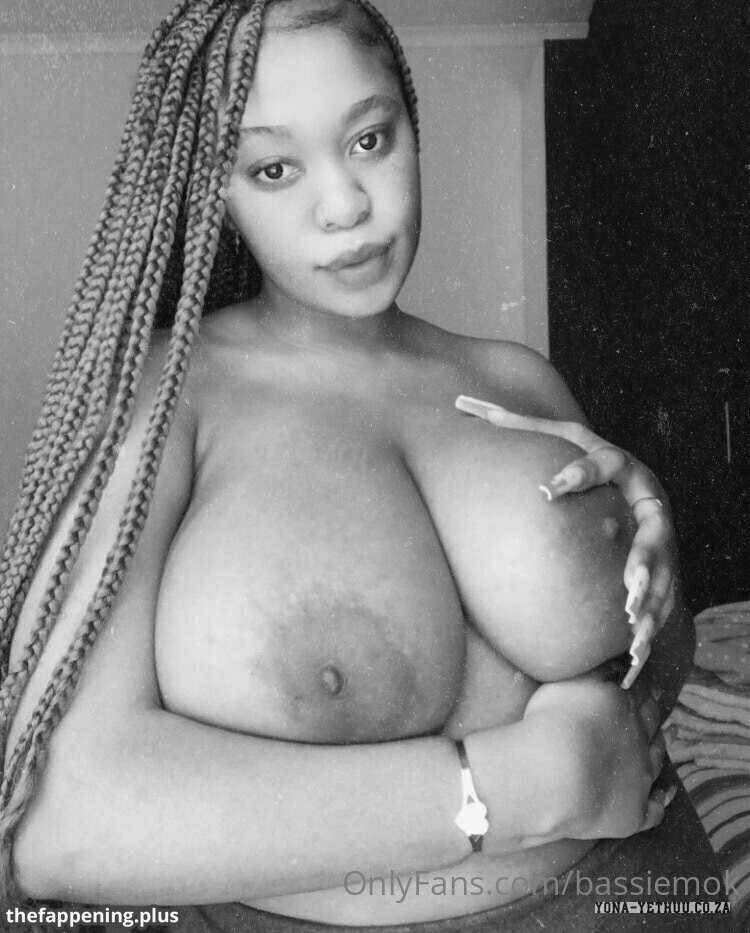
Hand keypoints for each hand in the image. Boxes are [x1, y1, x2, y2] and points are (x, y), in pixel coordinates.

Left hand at [455, 397, 676, 687]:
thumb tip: (459, 402)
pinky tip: (637, 649)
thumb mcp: (556, 437)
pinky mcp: (664, 562)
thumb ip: (514, 424)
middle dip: (644, 556)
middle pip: (653, 529)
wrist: (632, 485)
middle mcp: (646, 499)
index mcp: (619, 465)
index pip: (603, 463)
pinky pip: (664, 596)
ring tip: (634, 625)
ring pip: (664, 570)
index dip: (579, 474)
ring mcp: (660, 534)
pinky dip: (652, 621)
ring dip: (652, 599)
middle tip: (628, 581)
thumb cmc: (583, 461)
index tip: (548, 489)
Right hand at [523, 678, 674, 840]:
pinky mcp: (635, 812)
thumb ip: (598, 671)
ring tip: (660, 745)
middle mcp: (639, 741)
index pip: (638, 695)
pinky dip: (662, 799)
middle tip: (655, 710)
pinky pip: (656, 808)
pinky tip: (664, 794)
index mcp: (624, 708)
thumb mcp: (574, 681)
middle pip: (652, 726)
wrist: (556, 773)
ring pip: (657, 762)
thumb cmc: (555, 720)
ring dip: (659, 751)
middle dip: (653, 717)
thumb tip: (617, 664)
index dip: (640, 691)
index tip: (643, 687)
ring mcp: (640, 778)